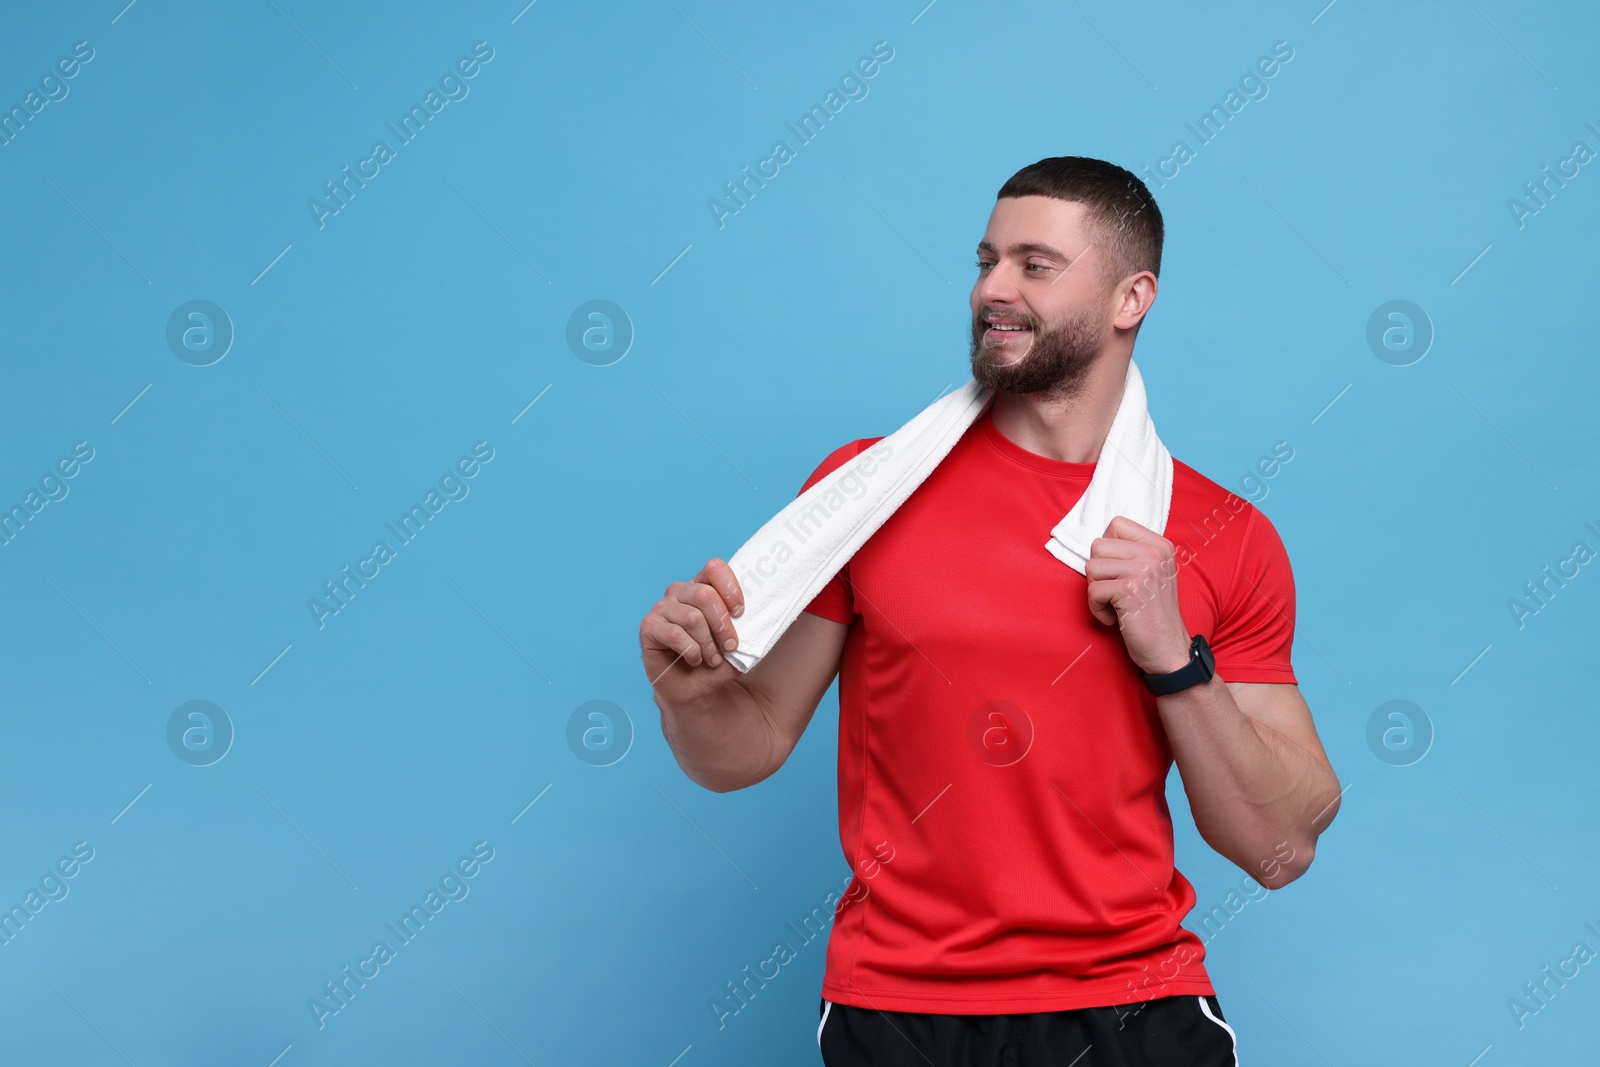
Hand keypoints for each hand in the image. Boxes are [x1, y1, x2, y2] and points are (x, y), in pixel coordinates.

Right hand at [640, 557, 743, 697]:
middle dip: (722, 624)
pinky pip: (674, 634)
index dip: (730, 588)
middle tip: (730, 646)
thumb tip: (756, 623)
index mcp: (701, 587)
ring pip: (692, 618)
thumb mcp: (737, 646)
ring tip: (713, 659)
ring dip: (708, 644)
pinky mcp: (649, 627)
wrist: (692, 690)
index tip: (740, 613)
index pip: (714, 569)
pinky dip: (691, 651)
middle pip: (704, 594)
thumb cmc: (715, 662)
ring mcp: (661, 608)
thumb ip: (746, 631)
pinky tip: (694, 659)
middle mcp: (679, 592)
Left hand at [1085, 515, 1191, 674]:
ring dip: (1096, 591)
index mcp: (1160, 545)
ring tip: (1115, 605)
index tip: (1117, 571)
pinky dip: (1097, 609)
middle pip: (1098, 545)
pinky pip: (1092, 590)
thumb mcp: (1152, 574)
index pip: (1116, 524)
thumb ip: (1132, 553)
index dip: (1107, 550)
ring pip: (1091, 567)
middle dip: (1098, 572)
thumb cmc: (1152, 614)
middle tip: (1115, 592)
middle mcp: (1154, 552)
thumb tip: (1098, 541)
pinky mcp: (1129, 590)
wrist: (1169, 649)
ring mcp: (1143, 570)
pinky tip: (1114, 618)